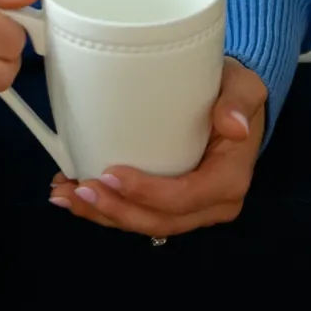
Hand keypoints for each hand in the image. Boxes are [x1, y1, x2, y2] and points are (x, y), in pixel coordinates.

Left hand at [48, 56, 267, 235]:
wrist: (234, 100)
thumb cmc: (234, 90)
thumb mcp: (243, 87)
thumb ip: (238, 102)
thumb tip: (233, 125)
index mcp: (228, 179)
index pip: (185, 197)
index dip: (147, 193)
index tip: (110, 174)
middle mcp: (212, 203)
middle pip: (161, 220)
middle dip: (116, 210)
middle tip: (78, 189)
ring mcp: (192, 208)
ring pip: (146, 223)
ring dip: (104, 214)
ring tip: (66, 195)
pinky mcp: (172, 202)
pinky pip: (140, 213)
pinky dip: (108, 207)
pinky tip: (76, 194)